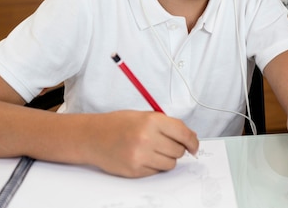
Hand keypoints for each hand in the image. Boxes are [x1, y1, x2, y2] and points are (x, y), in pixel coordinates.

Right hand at [82, 110, 198, 177]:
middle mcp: (147, 138)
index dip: (193, 141)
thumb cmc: (120, 124)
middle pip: (178, 150)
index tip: (194, 146)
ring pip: (170, 163)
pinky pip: (156, 172)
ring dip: (167, 159)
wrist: (92, 137)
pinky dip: (155, 166)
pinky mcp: (134, 170)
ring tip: (155, 150)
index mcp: (152, 121)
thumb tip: (191, 139)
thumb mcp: (145, 116)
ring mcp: (140, 156)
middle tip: (167, 144)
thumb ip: (168, 125)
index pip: (184, 134)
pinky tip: (144, 157)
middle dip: (177, 148)